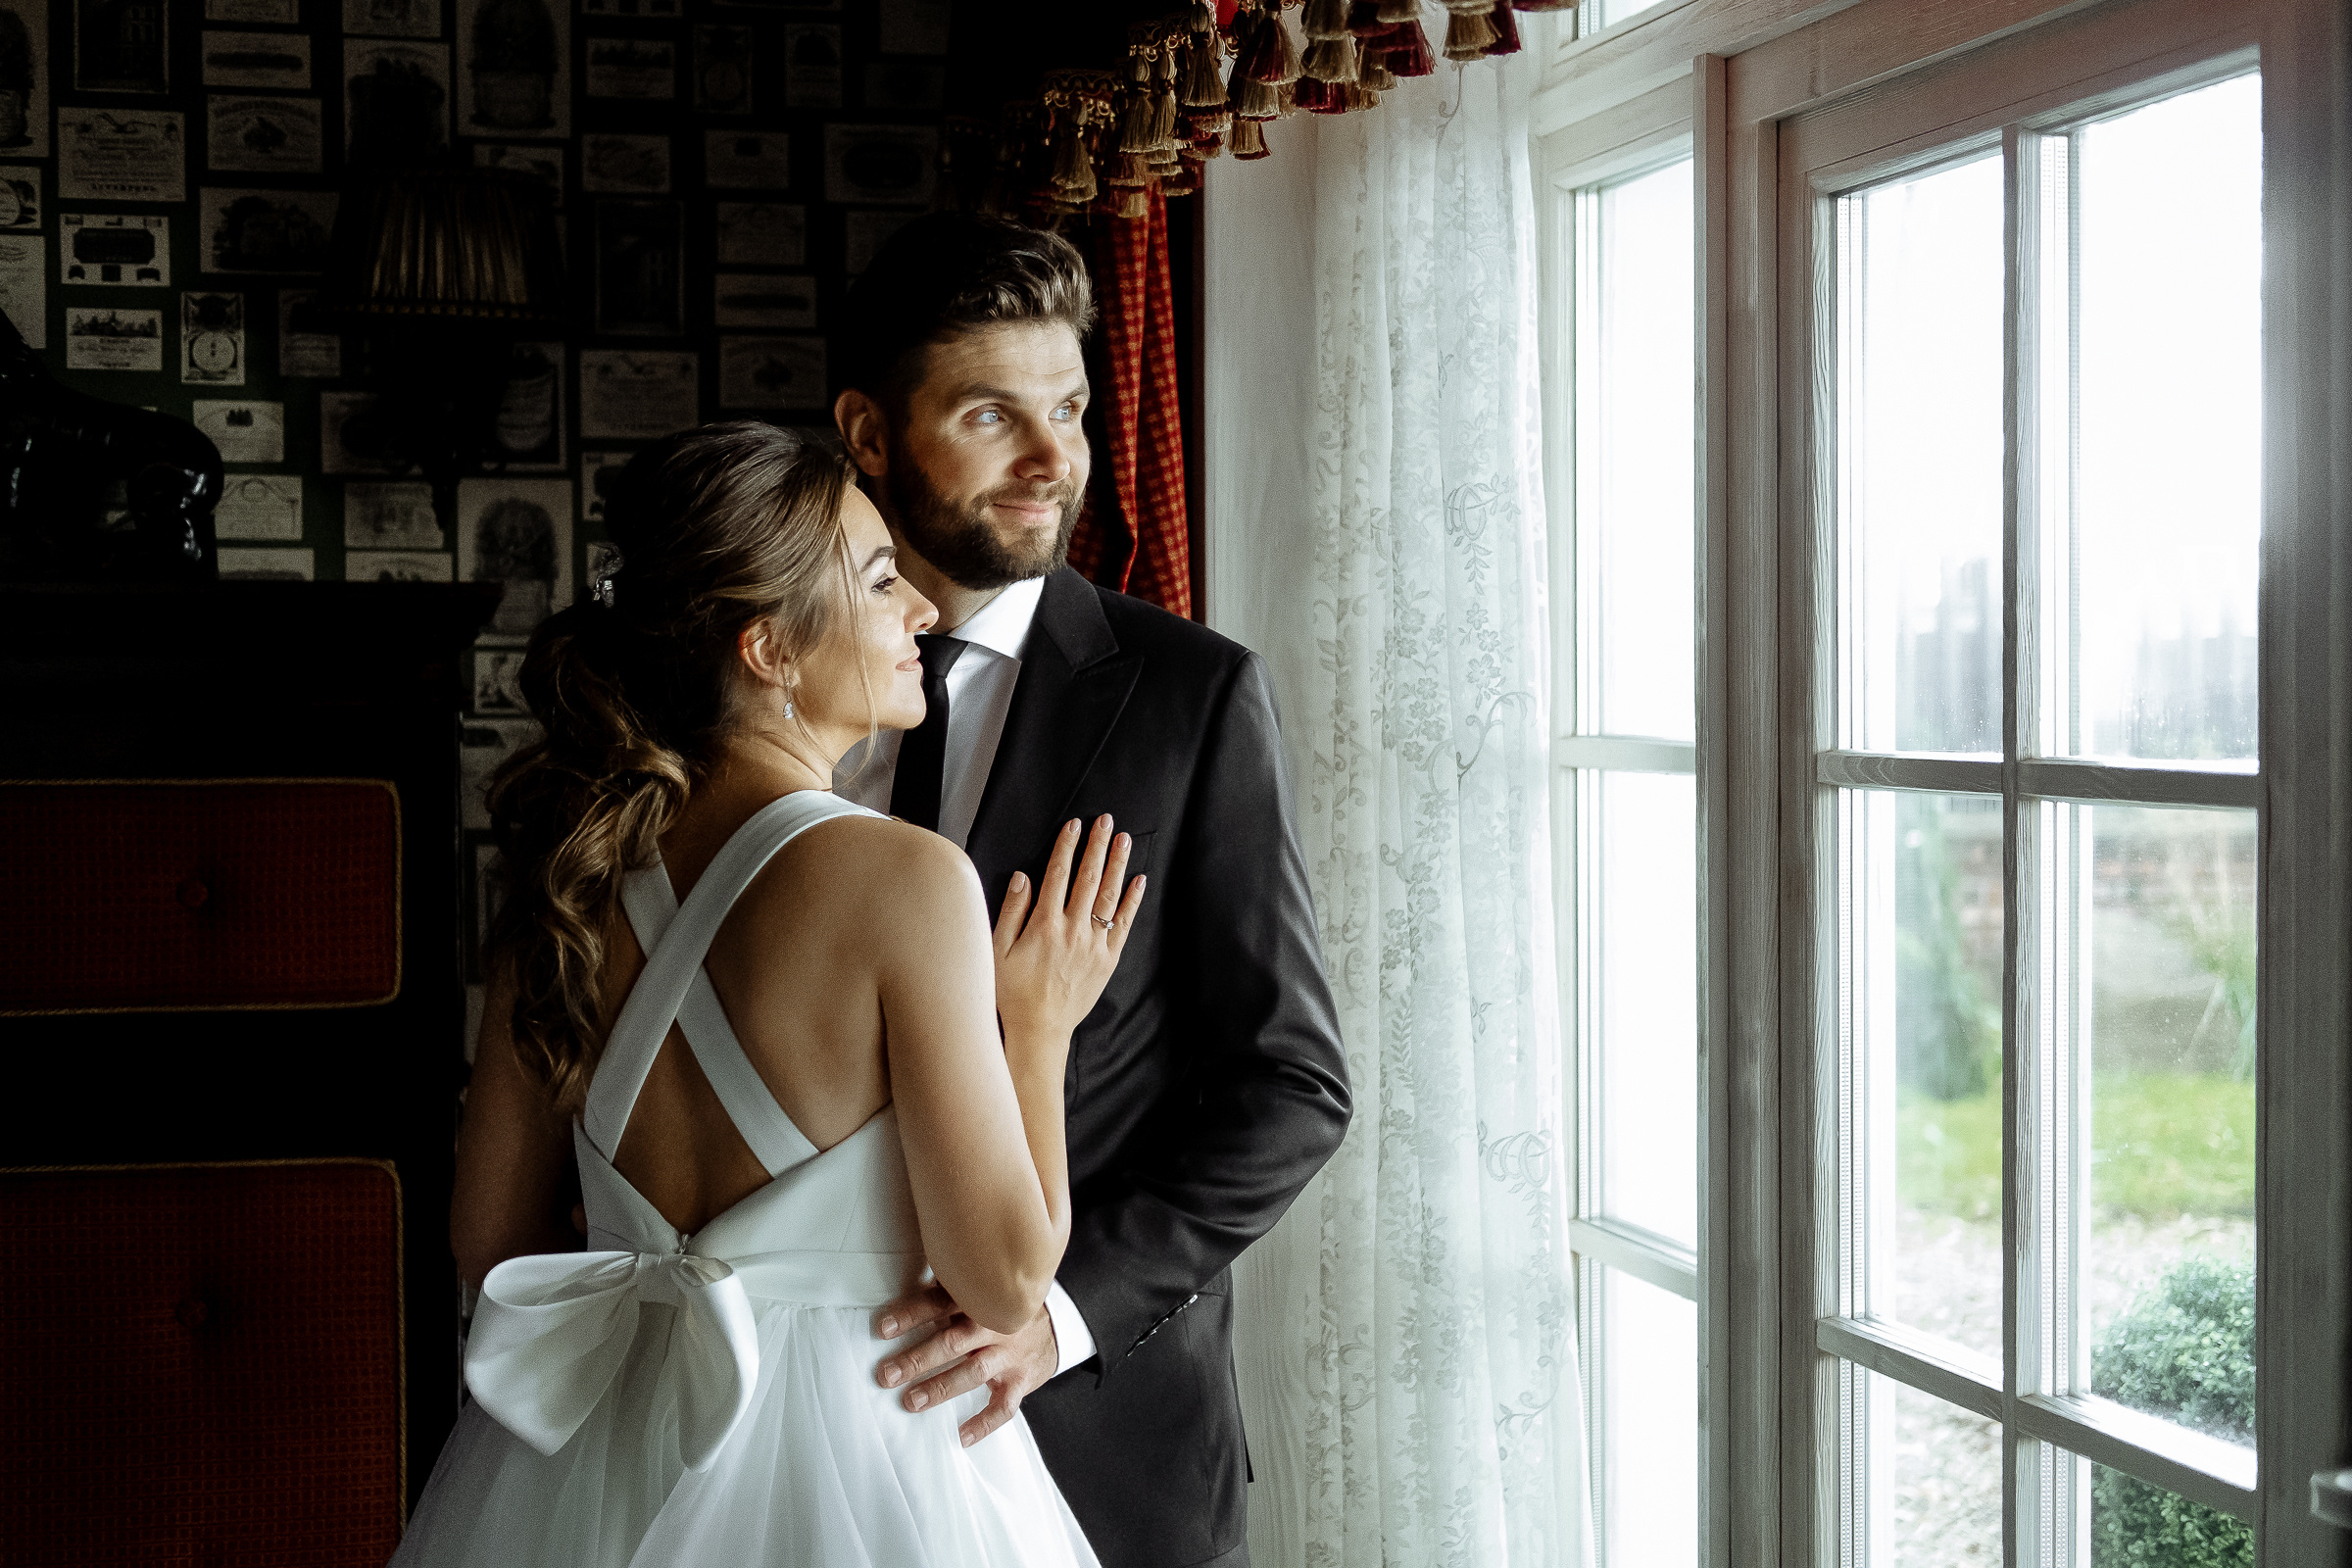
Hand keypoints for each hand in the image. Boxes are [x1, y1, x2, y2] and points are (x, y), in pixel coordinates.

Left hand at [873, 1282, 1060, 1447]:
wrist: (1054, 1328)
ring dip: (941, 1387)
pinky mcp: (1021, 1381)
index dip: (911, 1315)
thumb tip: (901, 1283)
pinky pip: (1004, 1406)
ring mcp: (1011, 1355)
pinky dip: (985, 1423)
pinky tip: (962, 1437)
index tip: (882, 1329)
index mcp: (979, 1300)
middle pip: (954, 1341)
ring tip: (911, 1401)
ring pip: (974, 1372)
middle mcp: (996, 1326)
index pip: (941, 1304)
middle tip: (887, 1374)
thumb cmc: (1000, 1310)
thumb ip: (948, 1291)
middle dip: (918, 1358)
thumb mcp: (979, 1293)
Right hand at [992, 815, 1146, 1043]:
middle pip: (1088, 878)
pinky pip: (1123, 923)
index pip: (1057, 874)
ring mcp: (1094, 944)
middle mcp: (1073, 929)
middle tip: (1105, 821)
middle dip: (1097, 846)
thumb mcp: (997, 951)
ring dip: (1117, 864)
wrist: (1040, 1029)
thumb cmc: (1013, 992)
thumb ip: (1011, 911)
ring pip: (1108, 895)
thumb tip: (1023, 877)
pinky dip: (1132, 900)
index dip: (1066, 847)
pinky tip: (1139, 880)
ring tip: (1123, 839)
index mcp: (1044, 924)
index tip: (1073, 825)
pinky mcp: (1108, 959)